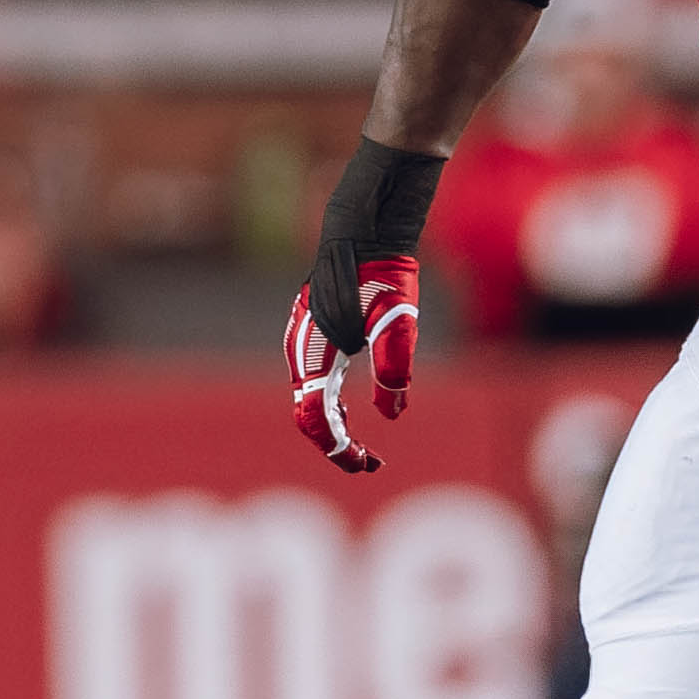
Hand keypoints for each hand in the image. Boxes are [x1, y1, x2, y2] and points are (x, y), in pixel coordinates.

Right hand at [285, 254, 416, 473]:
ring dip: (332, 428)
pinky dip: (328, 406)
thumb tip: (391, 414)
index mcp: (315, 353)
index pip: (317, 418)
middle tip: (371, 464)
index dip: (340, 449)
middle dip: (337, 446)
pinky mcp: (308, 337)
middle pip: (308, 416)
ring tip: (362, 447)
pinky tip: (346, 412)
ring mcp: (300, 344)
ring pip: (307, 401)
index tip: (368, 465)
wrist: (362, 233)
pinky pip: (310, 382)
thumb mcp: (398, 324)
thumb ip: (394, 371)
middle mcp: (300, 352)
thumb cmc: (380, 276)